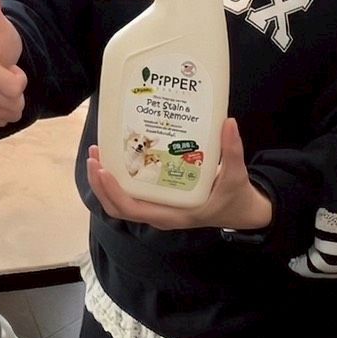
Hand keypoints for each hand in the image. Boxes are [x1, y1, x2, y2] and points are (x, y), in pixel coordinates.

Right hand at [0, 0, 27, 127]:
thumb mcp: (1, 24)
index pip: (15, 87)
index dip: (19, 77)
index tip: (8, 65)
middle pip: (13, 103)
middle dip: (15, 91)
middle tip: (4, 75)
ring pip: (7, 115)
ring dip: (10, 102)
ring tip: (0, 85)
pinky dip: (0, 112)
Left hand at [86, 118, 273, 230]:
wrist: (242, 212)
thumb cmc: (235, 197)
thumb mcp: (235, 176)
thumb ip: (232, 151)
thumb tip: (228, 123)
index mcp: (173, 214)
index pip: (131, 210)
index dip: (113, 192)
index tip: (103, 170)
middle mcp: (159, 214)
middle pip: (117, 207)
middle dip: (100, 184)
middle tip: (94, 155)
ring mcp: (157, 209)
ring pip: (120, 202)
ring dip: (104, 181)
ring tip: (97, 153)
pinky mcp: (158, 201)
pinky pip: (129, 194)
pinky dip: (117, 179)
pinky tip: (115, 157)